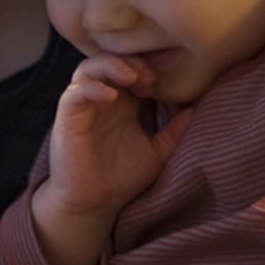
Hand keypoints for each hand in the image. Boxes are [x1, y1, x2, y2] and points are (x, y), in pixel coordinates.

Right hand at [38, 54, 165, 220]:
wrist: (96, 204)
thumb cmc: (123, 178)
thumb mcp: (157, 152)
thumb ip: (174, 132)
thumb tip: (196, 109)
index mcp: (123, 103)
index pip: (131, 68)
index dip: (148, 65)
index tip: (167, 78)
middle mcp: (102, 100)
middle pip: (110, 60)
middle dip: (132, 62)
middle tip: (150, 76)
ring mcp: (84, 107)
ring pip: (88, 69)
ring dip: (110, 67)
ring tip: (131, 78)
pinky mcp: (68, 119)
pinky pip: (74, 94)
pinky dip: (91, 88)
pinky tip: (111, 96)